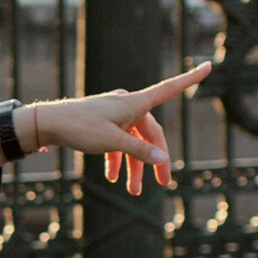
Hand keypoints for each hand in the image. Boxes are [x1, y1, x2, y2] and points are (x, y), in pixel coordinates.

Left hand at [33, 64, 209, 194]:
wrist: (48, 124)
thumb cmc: (80, 128)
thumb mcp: (112, 142)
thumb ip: (138, 150)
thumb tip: (163, 157)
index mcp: (134, 103)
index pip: (169, 89)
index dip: (190, 79)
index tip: (209, 66)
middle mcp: (128, 105)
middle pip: (151, 133)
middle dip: (155, 159)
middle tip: (164, 184)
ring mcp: (115, 113)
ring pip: (133, 141)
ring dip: (134, 166)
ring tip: (132, 191)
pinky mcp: (104, 122)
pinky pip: (118, 141)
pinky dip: (118, 158)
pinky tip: (113, 177)